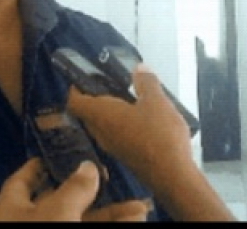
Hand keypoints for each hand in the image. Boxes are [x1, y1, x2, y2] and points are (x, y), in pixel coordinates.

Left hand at [0, 157, 149, 221]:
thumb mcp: (58, 210)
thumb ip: (74, 188)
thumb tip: (87, 166)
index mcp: (12, 208)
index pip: (22, 181)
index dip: (40, 167)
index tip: (58, 154)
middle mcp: (30, 224)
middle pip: (62, 203)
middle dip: (93, 194)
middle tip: (115, 182)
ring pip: (82, 223)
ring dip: (111, 216)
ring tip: (141, 209)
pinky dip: (113, 227)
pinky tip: (136, 220)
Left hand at [67, 64, 235, 221]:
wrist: (173, 177)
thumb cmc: (159, 135)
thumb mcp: (156, 101)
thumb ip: (146, 83)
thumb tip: (138, 69)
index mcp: (100, 115)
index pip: (74, 101)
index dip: (75, 87)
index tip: (85, 76)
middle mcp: (100, 132)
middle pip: (88, 112)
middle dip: (97, 96)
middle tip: (112, 83)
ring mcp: (112, 147)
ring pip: (103, 125)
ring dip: (112, 111)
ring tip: (131, 98)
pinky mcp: (125, 157)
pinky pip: (116, 135)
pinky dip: (123, 124)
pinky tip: (143, 119)